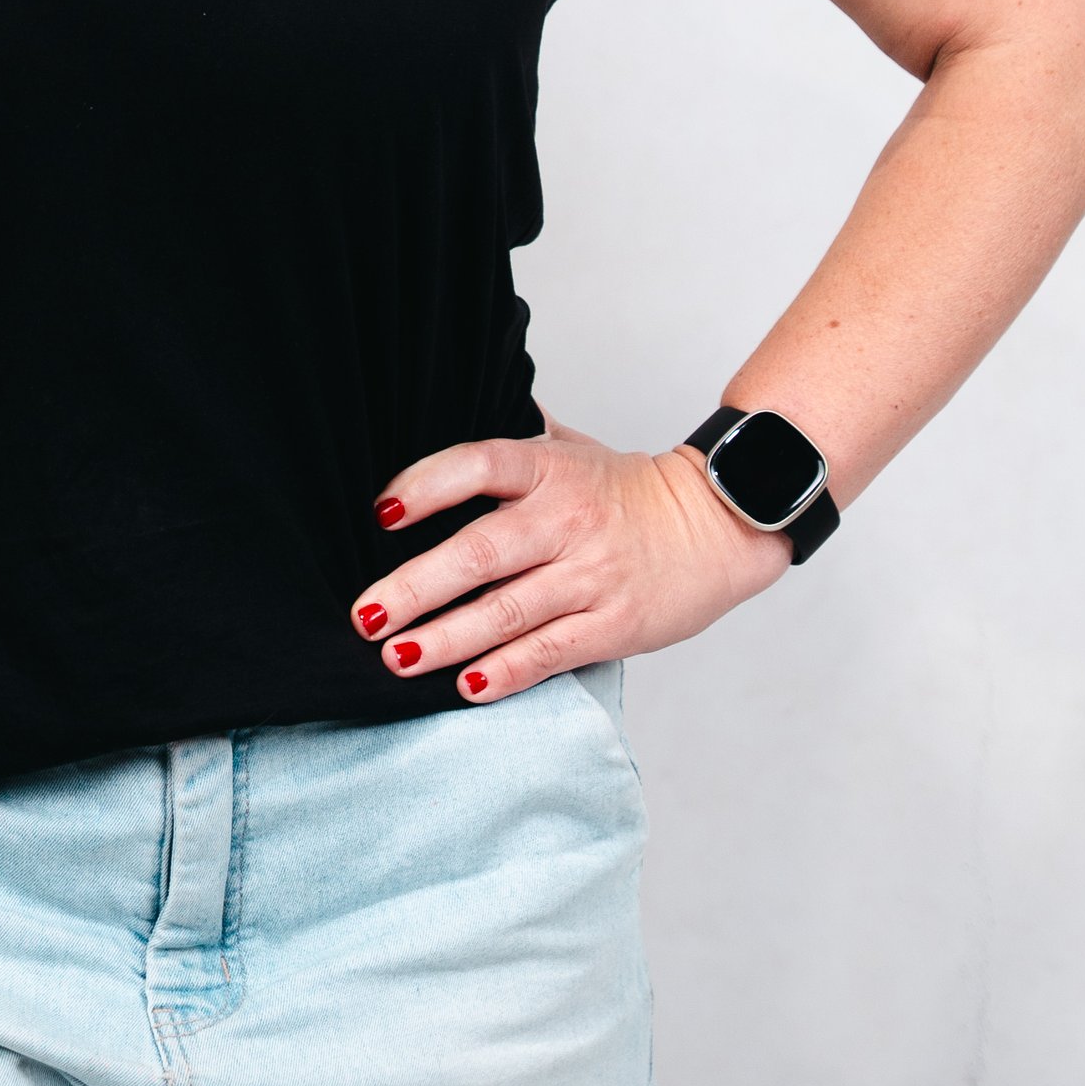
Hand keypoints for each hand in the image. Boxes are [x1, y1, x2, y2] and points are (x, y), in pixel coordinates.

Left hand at [350, 418, 788, 702]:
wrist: (720, 525)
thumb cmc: (629, 489)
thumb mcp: (573, 447)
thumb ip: (513, 434)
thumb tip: (448, 399)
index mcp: (551, 468)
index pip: (481, 465)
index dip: (428, 485)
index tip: (382, 512)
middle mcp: (567, 520)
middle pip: (481, 552)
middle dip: (416, 587)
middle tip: (365, 615)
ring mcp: (591, 575)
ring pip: (508, 611)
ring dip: (447, 638)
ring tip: (397, 656)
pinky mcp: (614, 624)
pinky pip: (551, 651)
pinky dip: (507, 672)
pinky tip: (466, 686)